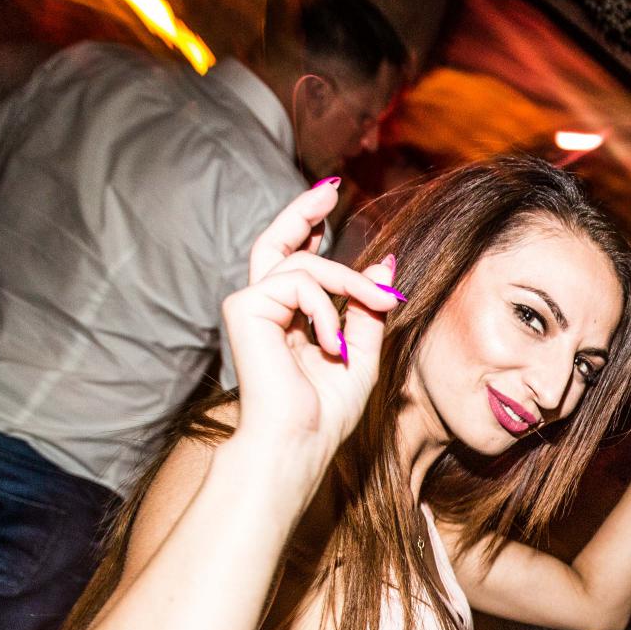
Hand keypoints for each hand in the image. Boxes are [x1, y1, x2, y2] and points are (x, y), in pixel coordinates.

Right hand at [221, 182, 403, 490]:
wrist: (300, 439)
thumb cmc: (327, 411)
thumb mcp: (363, 352)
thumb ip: (369, 307)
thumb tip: (385, 261)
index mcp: (289, 318)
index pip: (296, 261)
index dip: (308, 228)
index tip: (330, 203)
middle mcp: (266, 307)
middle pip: (278, 243)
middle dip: (303, 211)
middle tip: (330, 190)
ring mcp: (252, 305)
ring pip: (306, 263)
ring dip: (350, 282)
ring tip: (373, 307)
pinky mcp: (245, 307)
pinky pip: (299, 282)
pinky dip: (326, 309)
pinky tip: (333, 344)